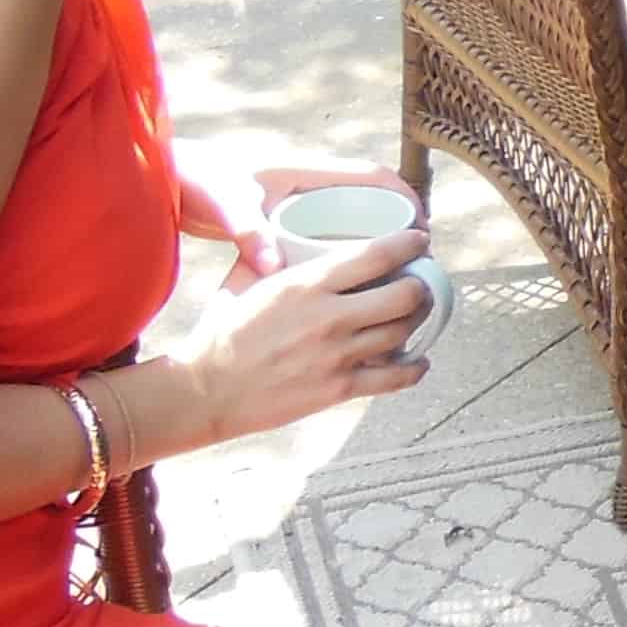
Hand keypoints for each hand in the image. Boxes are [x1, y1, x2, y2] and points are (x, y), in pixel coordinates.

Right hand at [159, 222, 437, 445]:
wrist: (205, 390)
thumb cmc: (221, 332)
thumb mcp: (242, 280)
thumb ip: (267, 253)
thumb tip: (284, 235)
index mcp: (306, 284)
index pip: (377, 255)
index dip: (408, 244)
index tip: (420, 240)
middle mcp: (329, 317)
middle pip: (404, 295)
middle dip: (421, 286)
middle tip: (420, 283)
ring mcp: (337, 355)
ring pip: (402, 333)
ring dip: (417, 322)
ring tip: (415, 316)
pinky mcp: (338, 389)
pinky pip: (394, 378)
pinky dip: (413, 369)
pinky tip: (416, 361)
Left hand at [185, 150, 420, 276]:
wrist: (165, 183)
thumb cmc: (199, 184)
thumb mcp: (226, 205)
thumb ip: (248, 231)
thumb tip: (272, 264)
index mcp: (304, 172)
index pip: (370, 176)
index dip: (403, 197)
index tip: (421, 229)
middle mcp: (307, 187)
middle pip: (369, 202)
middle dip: (396, 229)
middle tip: (414, 266)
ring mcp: (297, 205)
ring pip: (350, 223)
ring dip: (373, 247)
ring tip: (390, 283)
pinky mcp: (284, 224)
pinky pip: (329, 237)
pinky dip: (346, 257)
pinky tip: (348, 288)